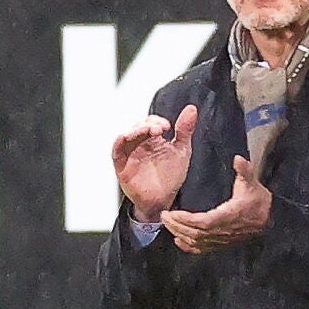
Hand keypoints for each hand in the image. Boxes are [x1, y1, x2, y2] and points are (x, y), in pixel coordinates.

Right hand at [112, 105, 197, 221]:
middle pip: (138, 126)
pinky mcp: (122, 166)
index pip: (151, 122)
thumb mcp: (182, 150)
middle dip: (148, 124)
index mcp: (153, 139)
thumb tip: (192, 109)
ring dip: (136, 129)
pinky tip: (126, 136)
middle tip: (159, 128)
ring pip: (127, 135)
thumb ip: (185, 130)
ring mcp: (130, 154)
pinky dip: (119, 142)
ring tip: (148, 130)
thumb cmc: (171, 176)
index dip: (157, 121)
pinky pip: (116, 151)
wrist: (163, 199)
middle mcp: (140, 144)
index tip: (167, 127)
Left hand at [161, 155, 271, 253]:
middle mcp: (223, 231)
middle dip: (176, 225)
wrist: (271, 218)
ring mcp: (222, 240)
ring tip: (167, 224)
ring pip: (196, 242)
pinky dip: (188, 247)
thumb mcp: (252, 183)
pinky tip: (178, 240)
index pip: (201, 222)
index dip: (185, 220)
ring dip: (179, 234)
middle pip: (194, 233)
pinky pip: (202, 249)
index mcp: (228, 216)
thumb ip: (245, 171)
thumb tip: (238, 158)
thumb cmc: (259, 200)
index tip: (171, 212)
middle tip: (163, 215)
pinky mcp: (222, 243)